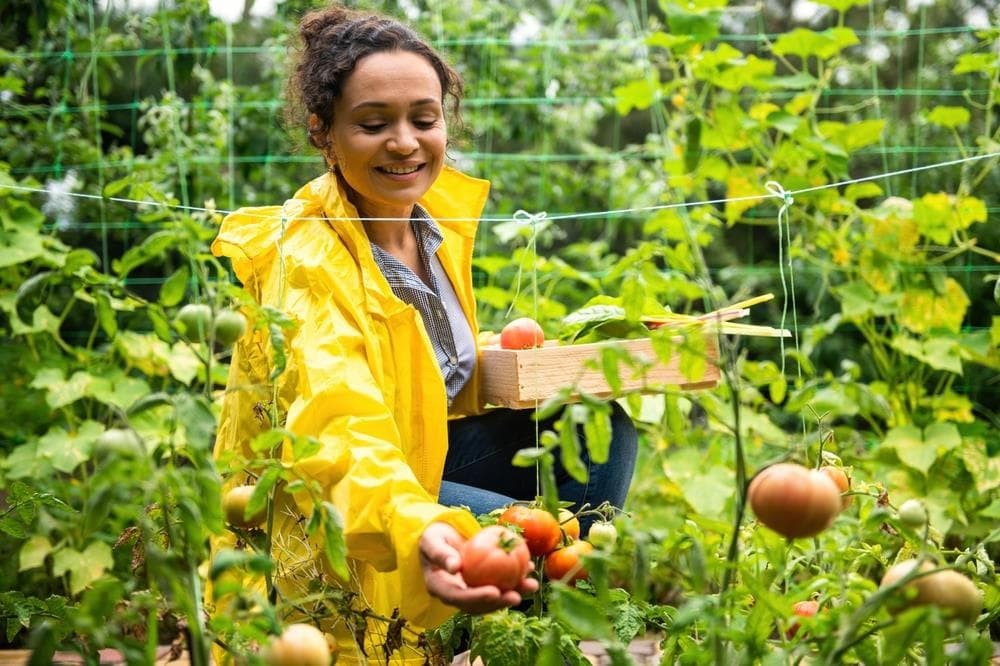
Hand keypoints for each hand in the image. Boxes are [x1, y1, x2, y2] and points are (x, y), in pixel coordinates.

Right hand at [419, 521, 537, 613]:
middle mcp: (454, 594)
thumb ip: (440, 553)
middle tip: (517, 596)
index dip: (477, 598)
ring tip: (531, 585)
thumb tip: (454, 567)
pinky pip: (498, 586)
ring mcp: (468, 591)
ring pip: (491, 599)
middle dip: (499, 603)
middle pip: (478, 605)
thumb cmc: (433, 537)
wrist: (439, 538)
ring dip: (513, 594)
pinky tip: (529, 570)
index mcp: (439, 587)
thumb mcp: (432, 540)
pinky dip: (515, 580)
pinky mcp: (480, 585)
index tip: (495, 592)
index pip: (458, 597)